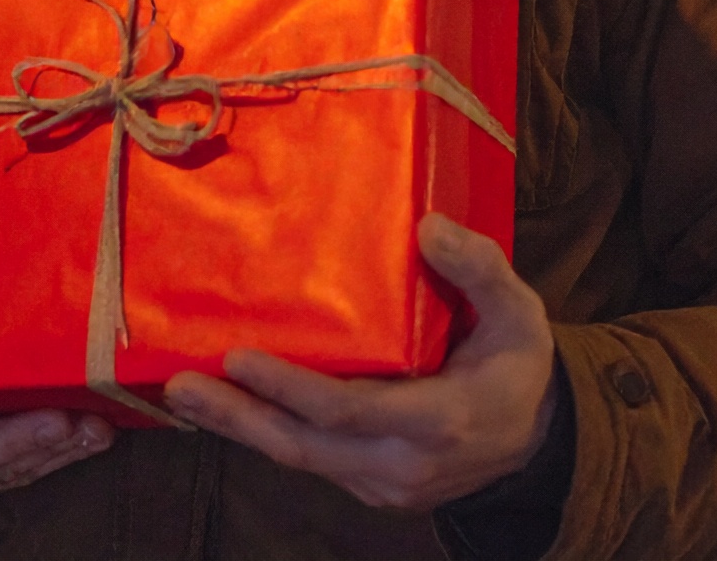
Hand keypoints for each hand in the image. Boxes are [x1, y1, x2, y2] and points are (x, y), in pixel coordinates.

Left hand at [162, 213, 559, 509]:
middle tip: (179, 384)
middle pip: (304, 447)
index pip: (348, 411)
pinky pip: (310, 462)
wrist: (537, 441)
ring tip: (182, 393)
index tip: (239, 356)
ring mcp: (383, 484)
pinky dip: (265, 434)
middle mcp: (403, 462)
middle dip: (238, 417)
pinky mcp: (369, 488)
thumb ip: (479, 269)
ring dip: (239, 427)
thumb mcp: (519, 312)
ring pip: (299, 460)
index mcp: (440, 419)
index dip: (290, 387)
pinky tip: (226, 406)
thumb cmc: (518, 365)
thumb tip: (428, 227)